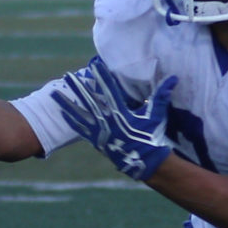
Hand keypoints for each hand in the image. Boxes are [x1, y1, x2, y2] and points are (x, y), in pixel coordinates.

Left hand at [52, 55, 176, 179]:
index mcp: (121, 113)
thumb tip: (174, 77)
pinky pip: (80, 129)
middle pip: (89, 101)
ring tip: (54, 93)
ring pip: (80, 114)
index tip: (93, 64)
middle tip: (66, 75)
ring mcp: (100, 132)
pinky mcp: (96, 140)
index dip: (101, 76)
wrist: (145, 162)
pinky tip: (61, 112)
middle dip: (78, 87)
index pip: (109, 90)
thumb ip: (162, 95)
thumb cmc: (152, 137)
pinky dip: (71, 120)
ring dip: (67, 103)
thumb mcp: (156, 115)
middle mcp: (107, 121)